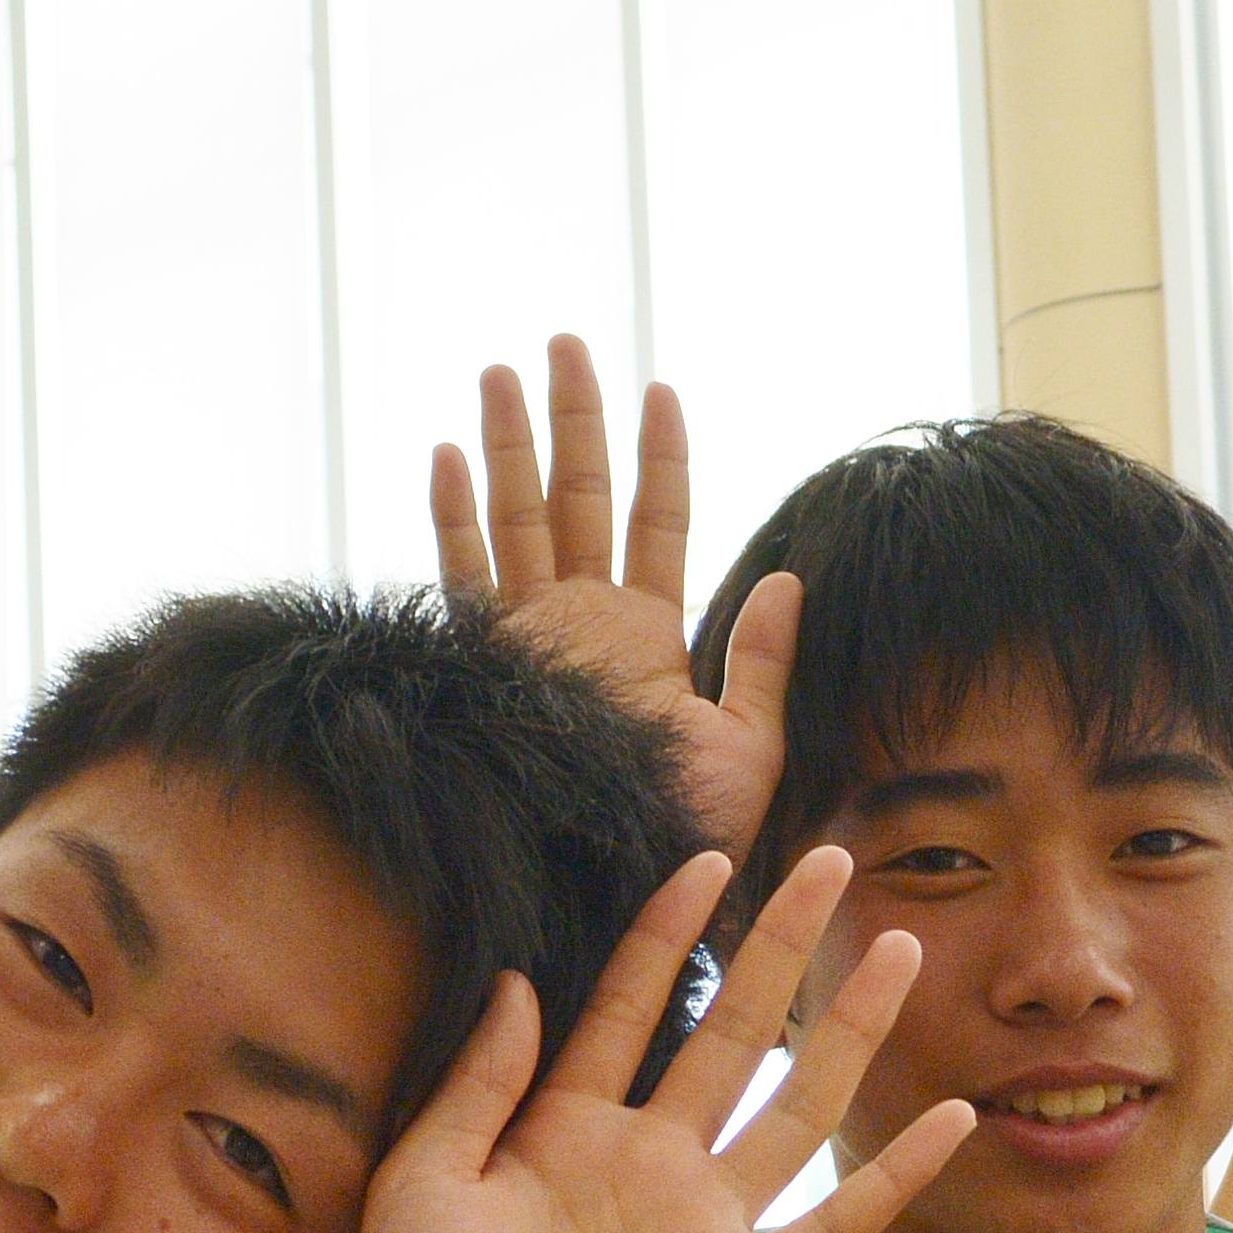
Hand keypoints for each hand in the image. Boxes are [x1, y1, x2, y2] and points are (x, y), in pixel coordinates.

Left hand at [341, 844, 971, 1232]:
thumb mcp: (423, 1180)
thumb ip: (478, 1081)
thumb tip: (522, 978)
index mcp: (560, 1131)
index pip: (627, 1006)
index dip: (666, 933)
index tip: (703, 857)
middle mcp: (643, 1162)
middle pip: (728, 1028)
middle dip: (779, 945)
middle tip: (828, 864)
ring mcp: (699, 1223)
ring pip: (792, 1100)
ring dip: (847, 1027)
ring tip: (897, 948)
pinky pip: (833, 1223)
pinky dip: (895, 1174)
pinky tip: (948, 1118)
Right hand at [428, 334, 792, 857]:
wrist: (622, 889)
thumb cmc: (687, 837)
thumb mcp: (753, 746)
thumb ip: (763, 661)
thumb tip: (788, 577)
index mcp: (649, 634)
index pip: (658, 520)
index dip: (660, 455)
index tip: (661, 388)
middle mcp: (584, 622)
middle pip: (578, 496)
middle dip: (572, 418)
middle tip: (564, 343)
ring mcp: (531, 638)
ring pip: (518, 518)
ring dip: (508, 444)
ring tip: (499, 370)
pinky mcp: (489, 662)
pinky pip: (464, 578)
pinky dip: (452, 518)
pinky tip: (444, 455)